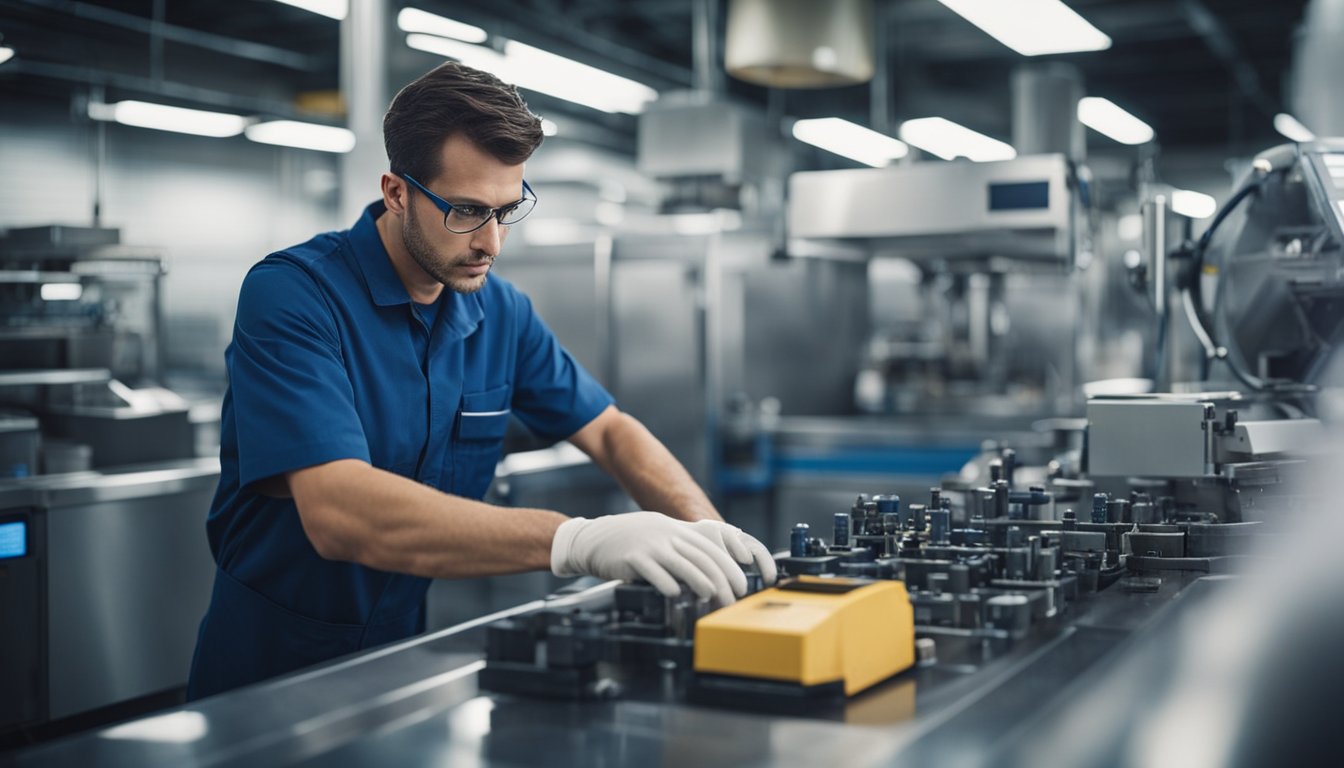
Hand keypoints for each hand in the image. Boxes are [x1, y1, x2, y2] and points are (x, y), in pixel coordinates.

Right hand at [551, 512, 764, 604]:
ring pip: (682, 565)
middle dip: (722, 581)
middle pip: (702, 559)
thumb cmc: (632, 542)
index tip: (740, 587)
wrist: (594, 538)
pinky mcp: (632, 558)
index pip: (712, 549)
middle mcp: (667, 535)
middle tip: (731, 601)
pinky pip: (654, 572)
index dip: (730, 568)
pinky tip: (675, 594)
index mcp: (677, 531)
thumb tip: (712, 574)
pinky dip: (667, 584)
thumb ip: (684, 549)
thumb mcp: (660, 536)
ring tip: (711, 597)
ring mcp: (650, 546)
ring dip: (701, 582)